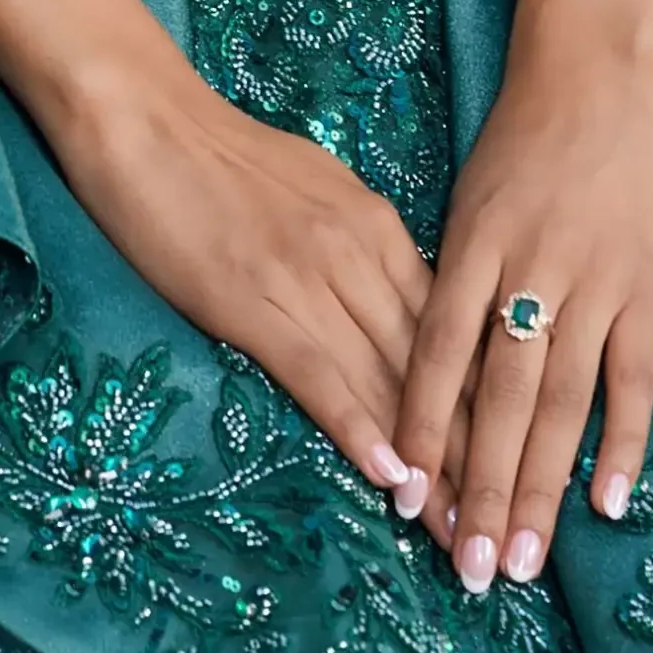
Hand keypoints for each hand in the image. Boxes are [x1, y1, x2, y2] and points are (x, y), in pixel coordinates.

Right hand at [49, 60, 466, 544]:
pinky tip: (390, 479)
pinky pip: (319, 374)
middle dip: (470, 456)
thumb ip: (356, 243)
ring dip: (429, 466)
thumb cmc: (217, 152)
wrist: (143, 117)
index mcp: (376, 225)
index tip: (509, 471)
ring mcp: (307, 277)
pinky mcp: (252, 301)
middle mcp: (357, 253)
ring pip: (387, 382)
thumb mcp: (313, 188)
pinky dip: (359, 429)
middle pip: (432, 369)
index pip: (449, 331)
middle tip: (499, 530)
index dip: (482, 409)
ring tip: (461, 535)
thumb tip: (389, 294)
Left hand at [394, 49, 652, 592]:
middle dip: (480, 485)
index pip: (437, 352)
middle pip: (498, 394)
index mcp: (472, 245)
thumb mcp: (466, 202)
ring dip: (541, 484)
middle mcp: (529, 270)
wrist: (599, 82)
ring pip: (560, 400)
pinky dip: (622, 441)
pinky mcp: (645, 289)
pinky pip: (632, 377)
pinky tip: (605, 500)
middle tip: (468, 566)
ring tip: (524, 556)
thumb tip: (424, 368)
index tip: (403, 495)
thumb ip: (452, 281)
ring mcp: (592, 282)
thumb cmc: (520, 143)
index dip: (420, 425)